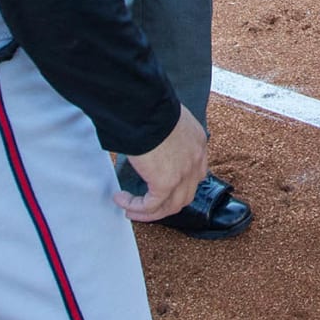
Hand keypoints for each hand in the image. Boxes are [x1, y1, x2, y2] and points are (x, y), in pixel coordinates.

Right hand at [116, 105, 207, 222]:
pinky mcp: (166, 183)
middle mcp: (196, 160)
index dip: (179, 186)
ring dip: (150, 212)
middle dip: (165, 205)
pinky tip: (122, 200)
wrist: (146, 108)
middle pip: (185, 195)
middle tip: (145, 206)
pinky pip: (152, 205)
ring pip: (171, 206)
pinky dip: (136, 207)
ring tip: (130, 210)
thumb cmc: (150, 107)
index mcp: (197, 142)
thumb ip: (164, 136)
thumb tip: (149, 145)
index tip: (161, 189)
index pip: (197, 173)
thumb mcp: (166, 120)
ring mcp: (184, 173)